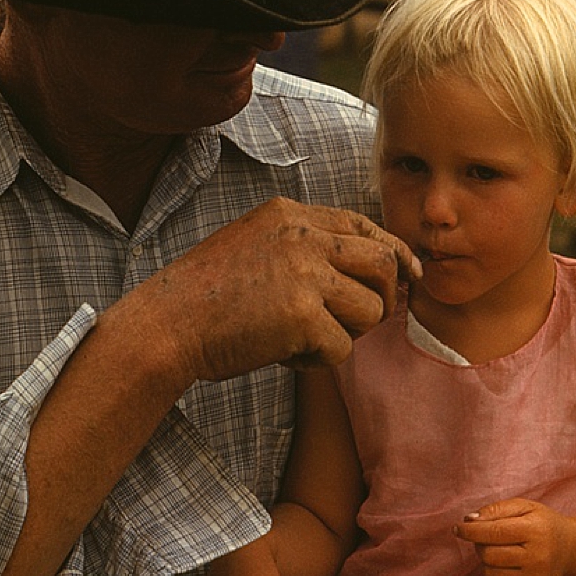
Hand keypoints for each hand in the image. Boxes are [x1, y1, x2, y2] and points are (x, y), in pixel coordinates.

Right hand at [159, 198, 420, 380]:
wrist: (165, 327)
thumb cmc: (207, 298)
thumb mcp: (255, 247)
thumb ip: (304, 247)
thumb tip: (372, 264)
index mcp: (288, 213)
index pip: (362, 225)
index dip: (394, 252)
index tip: (410, 275)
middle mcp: (301, 235)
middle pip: (383, 264)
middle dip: (381, 299)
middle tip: (353, 324)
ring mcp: (304, 272)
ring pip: (371, 310)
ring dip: (345, 334)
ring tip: (301, 339)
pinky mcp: (302, 315)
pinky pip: (342, 348)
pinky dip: (317, 361)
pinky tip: (282, 355)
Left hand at [455, 497, 572, 575]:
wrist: (568, 549)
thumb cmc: (540, 523)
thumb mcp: (523, 507)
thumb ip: (495, 510)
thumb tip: (468, 521)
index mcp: (535, 531)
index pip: (493, 532)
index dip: (470, 531)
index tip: (457, 528)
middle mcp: (537, 557)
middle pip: (488, 555)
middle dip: (480, 544)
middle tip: (488, 537)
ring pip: (489, 573)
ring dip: (486, 561)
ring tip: (500, 551)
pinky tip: (504, 566)